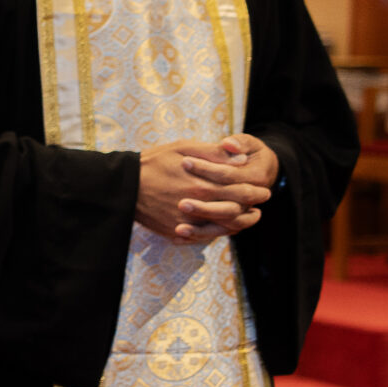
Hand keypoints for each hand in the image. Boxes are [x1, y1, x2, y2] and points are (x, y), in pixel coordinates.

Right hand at [137, 135, 272, 241]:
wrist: (123, 185)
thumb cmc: (154, 162)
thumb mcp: (184, 148)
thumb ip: (214, 154)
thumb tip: (240, 160)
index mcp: (203, 185)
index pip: (240, 191)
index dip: (256, 191)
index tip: (264, 189)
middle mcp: (197, 207)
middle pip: (236, 212)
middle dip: (253, 207)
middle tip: (261, 202)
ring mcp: (186, 223)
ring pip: (223, 229)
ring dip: (240, 224)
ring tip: (249, 218)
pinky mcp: (175, 232)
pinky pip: (203, 238)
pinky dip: (218, 233)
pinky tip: (224, 227)